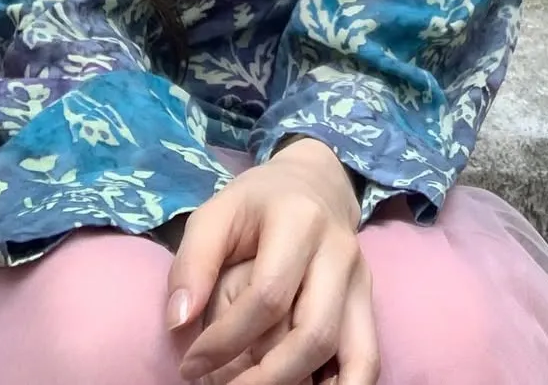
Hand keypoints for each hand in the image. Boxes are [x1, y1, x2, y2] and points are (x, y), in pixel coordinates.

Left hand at [168, 138, 379, 384]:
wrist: (315, 182)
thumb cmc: (257, 204)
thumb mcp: (216, 214)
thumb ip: (192, 263)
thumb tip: (179, 322)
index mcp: (300, 221)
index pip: (268, 296)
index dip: (225, 340)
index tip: (189, 364)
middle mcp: (340, 252)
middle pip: (315, 334)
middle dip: (267, 379)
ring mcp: (361, 281)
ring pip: (357, 356)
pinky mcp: (368, 303)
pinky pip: (368, 360)